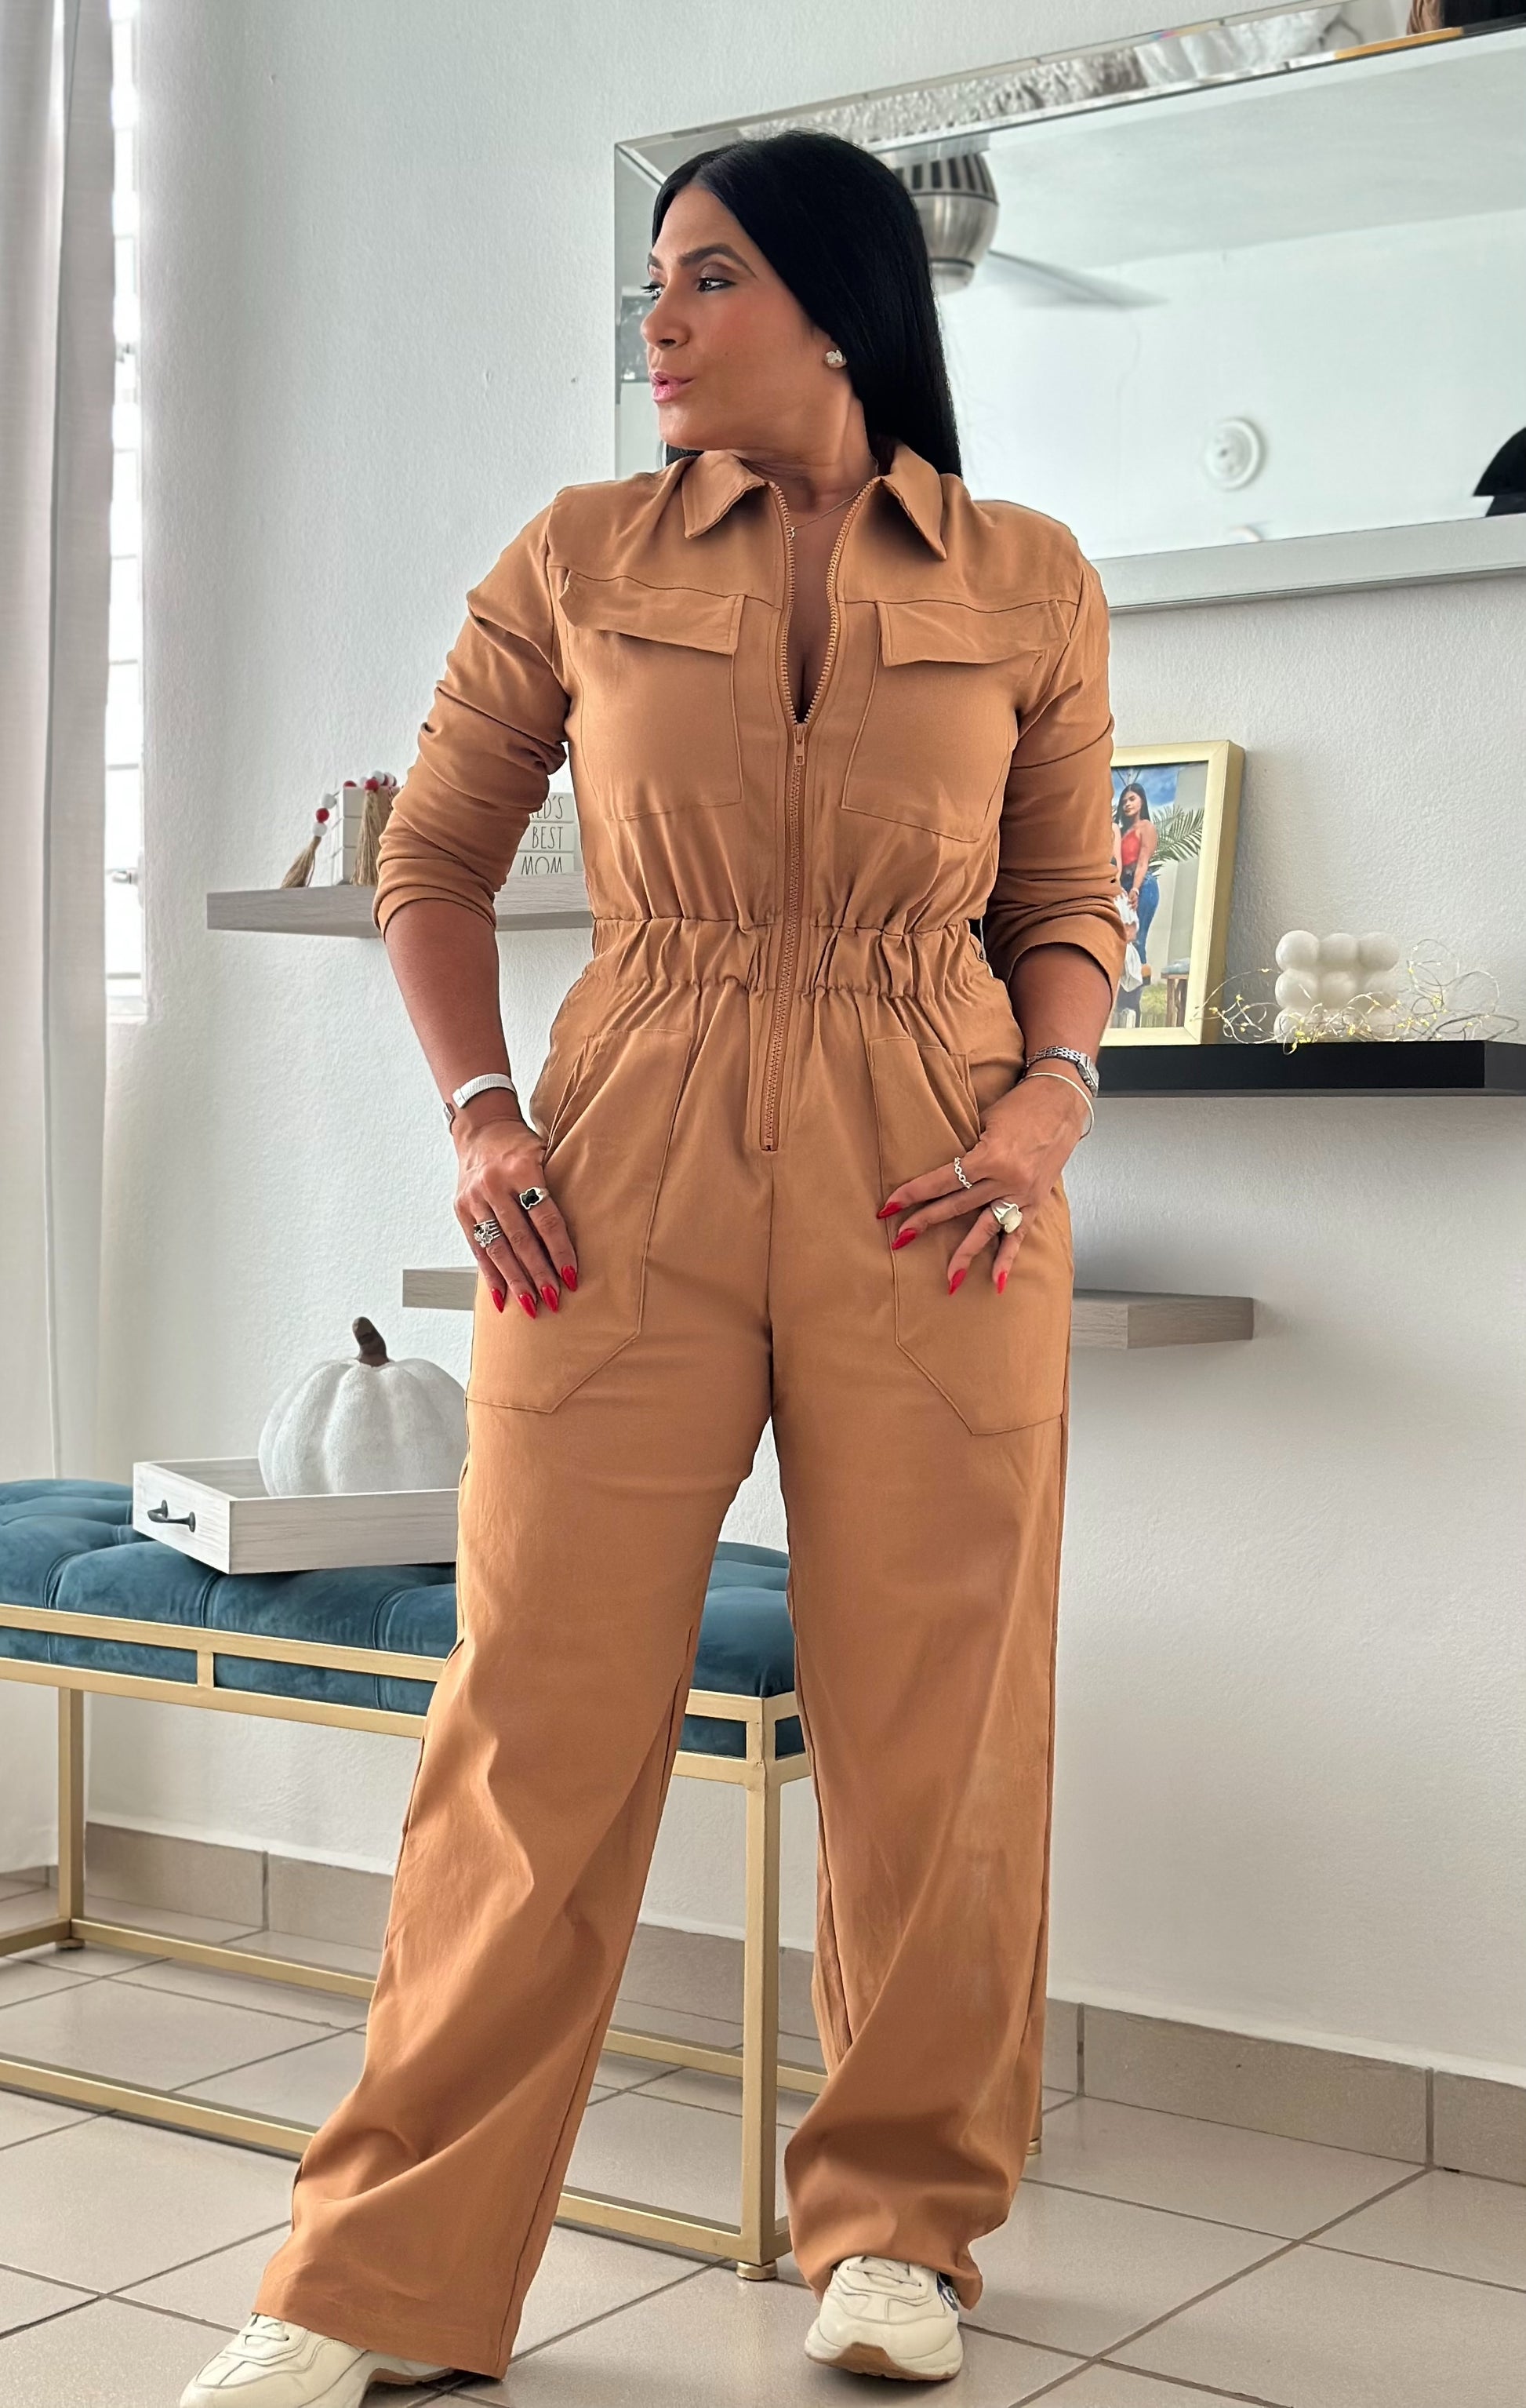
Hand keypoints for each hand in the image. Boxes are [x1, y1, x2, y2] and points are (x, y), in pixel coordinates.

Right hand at [452, 1098, 577, 1320]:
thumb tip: (588, 1231)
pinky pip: (478, 1247)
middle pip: (520, 1238)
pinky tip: (501, 1296)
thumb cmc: (521, 1145)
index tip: (572, 1276)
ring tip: (530, 1305)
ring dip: (516, 1280)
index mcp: (522, 1168)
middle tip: (553, 1300)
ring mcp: (474, 1198)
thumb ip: (557, 1188)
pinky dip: (490, 1274)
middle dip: (538, 1273)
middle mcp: (495, 1184)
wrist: (481, 1128)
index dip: (559, 1250)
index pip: (545, 1218)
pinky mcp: (461, 1209)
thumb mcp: (545, 1154)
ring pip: (497, 1247)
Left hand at [877, 1069, 1090, 1294]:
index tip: (888, 1207)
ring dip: (965, 1253)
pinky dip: (1007, 1259)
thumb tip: (943, 1174)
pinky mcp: (1036, 1201)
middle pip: (957, 1206)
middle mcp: (1006, 1179)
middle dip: (926, 1222)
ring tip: (949, 1278)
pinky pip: (1018, 1235)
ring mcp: (1023, 1193)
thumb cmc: (1021, 1105)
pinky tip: (996, 1282)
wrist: (1063, 1101)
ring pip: (986, 1228)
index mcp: (990, 1156)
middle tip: (900, 1239)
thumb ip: (968, 1150)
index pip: (942, 1181)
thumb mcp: (985, 1121)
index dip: (913, 1194)